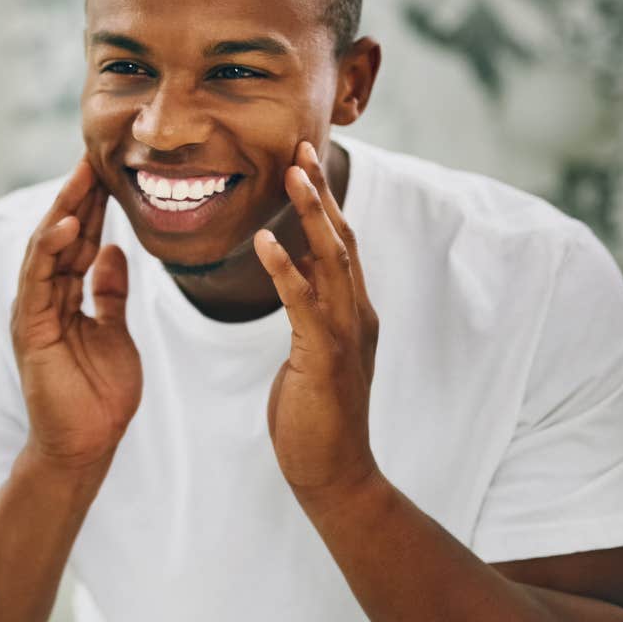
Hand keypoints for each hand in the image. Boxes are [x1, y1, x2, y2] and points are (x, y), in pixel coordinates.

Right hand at [11, 157, 140, 470]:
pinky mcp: (30, 329)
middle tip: (94, 156)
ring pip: (45, 249)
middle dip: (77, 197)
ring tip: (81, 177)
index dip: (92, 206)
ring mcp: (33, 311)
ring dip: (63, 211)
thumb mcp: (115, 332)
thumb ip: (110, 293)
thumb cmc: (99, 396)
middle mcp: (43, 298)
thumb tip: (115, 250)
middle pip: (60, 236)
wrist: (87, 445)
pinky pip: (38, 280)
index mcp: (63, 297)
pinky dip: (50, 250)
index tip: (109, 170)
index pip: (78, 240)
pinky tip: (66, 224)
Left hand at [252, 141, 380, 500]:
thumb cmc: (315, 416)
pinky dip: (285, 269)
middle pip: (342, 239)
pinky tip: (265, 241)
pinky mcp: (324, 359)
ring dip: (311, 215)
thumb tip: (296, 271)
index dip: (324, 202)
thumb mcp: (313, 352)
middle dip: (321, 192)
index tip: (303, 162)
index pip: (341, 244)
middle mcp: (357, 316)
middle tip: (301, 148)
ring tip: (290, 175)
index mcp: (353, 313)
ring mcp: (345, 336)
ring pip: (331, 261)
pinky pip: (303, 305)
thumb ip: (310, 311)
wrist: (332, 473)